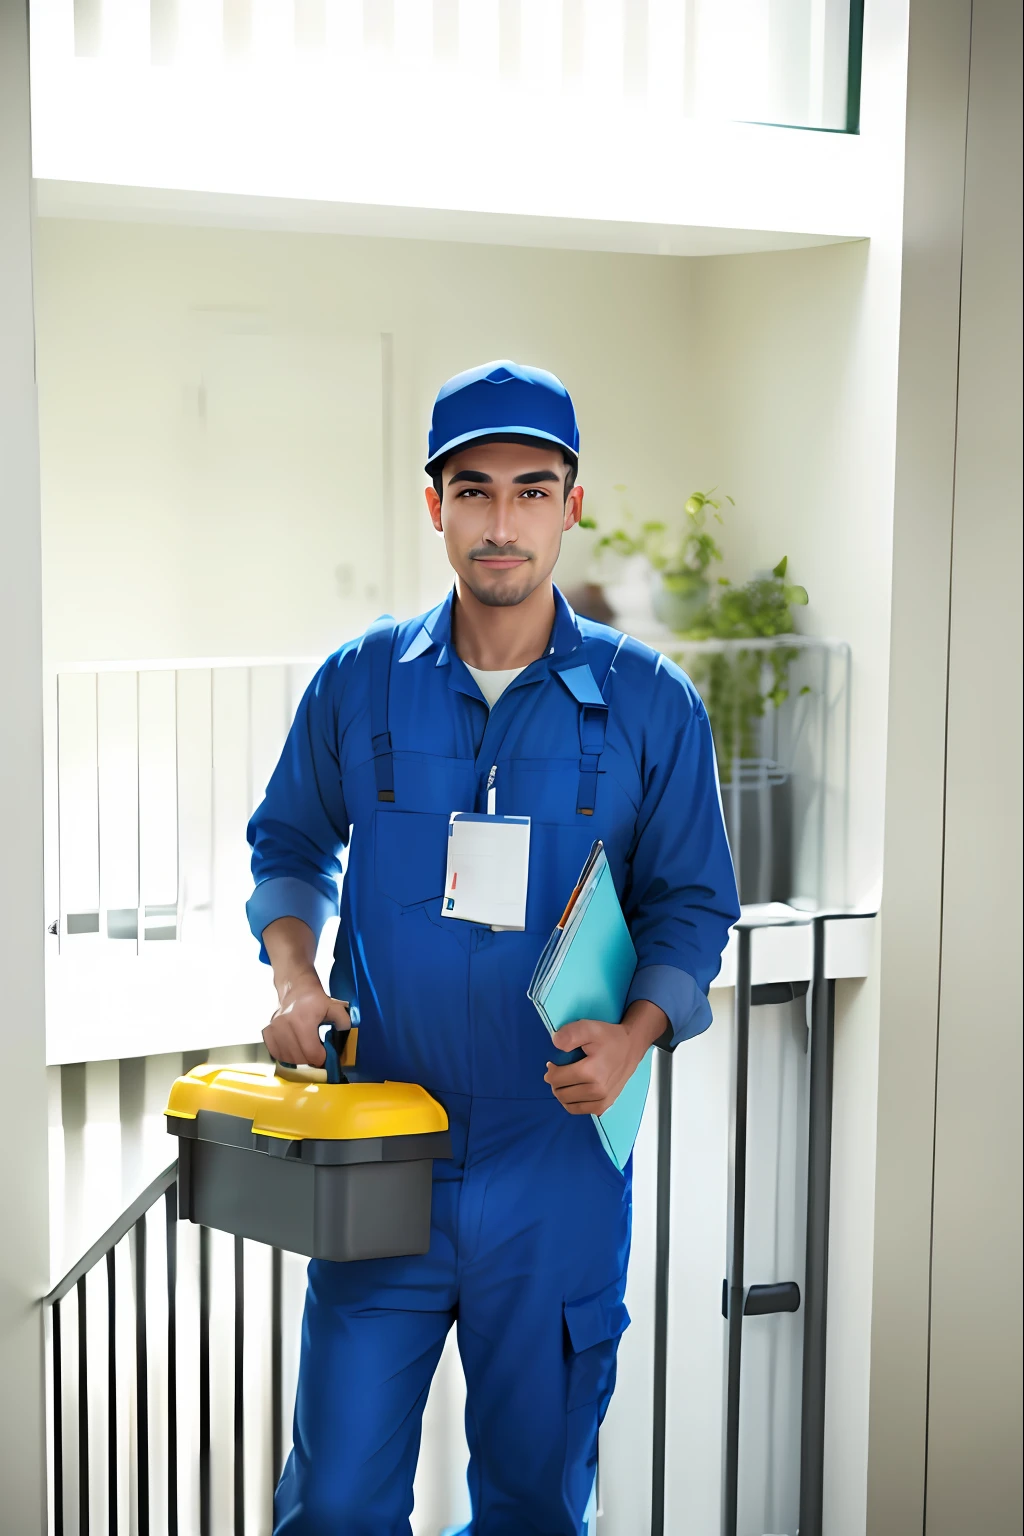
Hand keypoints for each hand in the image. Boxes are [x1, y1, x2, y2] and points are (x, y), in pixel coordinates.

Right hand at [262, 969, 349, 1067]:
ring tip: (306, 1051)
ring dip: (299, 1060)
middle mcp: (285, 1025)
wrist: (296, 990)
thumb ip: (343, 1019)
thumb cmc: (316, 1000)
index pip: (311, 1052)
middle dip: (311, 1060)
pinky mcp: (267, 1032)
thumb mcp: (334, 1006)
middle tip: (318, 1054)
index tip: (326, 1055)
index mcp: (302, 1019)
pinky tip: (294, 1050)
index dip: (321, 1058)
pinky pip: (276, 1054)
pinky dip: (286, 1056)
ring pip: (287, 1058)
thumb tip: (347, 1031)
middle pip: (299, 1058)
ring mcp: (273, 1029)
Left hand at [543, 1000, 668, 1115]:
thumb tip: (555, 1043)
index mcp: (592, 1072)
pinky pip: (578, 1110)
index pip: (556, 1079)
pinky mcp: (604, 1106)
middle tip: (560, 1070)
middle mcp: (598, 1090)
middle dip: (555, 1082)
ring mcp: (602, 1100)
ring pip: (567, 1103)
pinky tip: (574, 1090)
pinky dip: (571, 1102)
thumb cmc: (609, 1038)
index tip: (554, 1062)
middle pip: (560, 1093)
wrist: (630, 1048)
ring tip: (567, 1079)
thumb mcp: (590, 1028)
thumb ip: (571, 1033)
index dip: (551, 1070)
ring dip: (562, 1092)